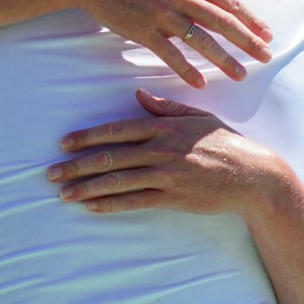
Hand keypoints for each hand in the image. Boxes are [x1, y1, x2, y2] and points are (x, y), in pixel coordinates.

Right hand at [45, 0, 272, 87]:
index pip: (227, 0)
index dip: (249, 18)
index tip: (267, 33)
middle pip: (221, 20)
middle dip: (247, 40)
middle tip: (266, 56)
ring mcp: (161, 14)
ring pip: (200, 40)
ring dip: (223, 59)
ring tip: (241, 75)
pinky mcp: (142, 30)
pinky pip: (169, 53)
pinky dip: (185, 69)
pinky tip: (200, 83)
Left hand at [46, 89, 286, 215]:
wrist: (252, 176)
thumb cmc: (224, 143)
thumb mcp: (197, 117)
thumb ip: (166, 108)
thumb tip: (140, 96)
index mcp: (163, 127)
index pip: (117, 130)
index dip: (88, 136)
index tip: (64, 142)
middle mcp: (160, 149)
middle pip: (110, 157)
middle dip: (76, 164)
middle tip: (51, 172)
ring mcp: (165, 175)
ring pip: (117, 181)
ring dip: (86, 187)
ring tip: (63, 193)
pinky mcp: (172, 197)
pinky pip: (134, 201)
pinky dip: (110, 204)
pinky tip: (91, 207)